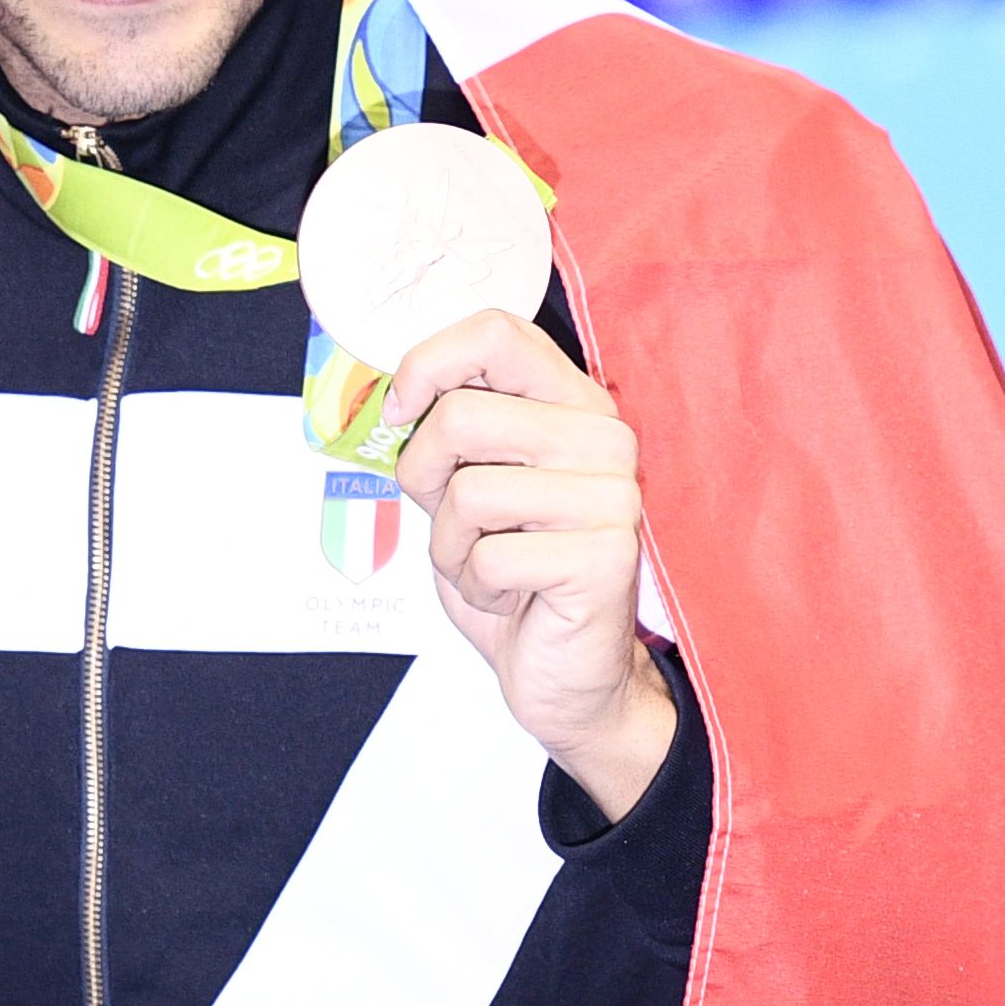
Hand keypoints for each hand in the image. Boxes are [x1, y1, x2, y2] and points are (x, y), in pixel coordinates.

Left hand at [384, 312, 676, 822]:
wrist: (568, 673)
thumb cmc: (516, 573)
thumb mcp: (472, 484)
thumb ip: (449, 432)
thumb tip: (392, 396)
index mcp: (574, 405)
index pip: (498, 332)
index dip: (429, 362)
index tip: (400, 409)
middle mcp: (604, 441)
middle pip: (463, 415)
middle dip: (425, 475)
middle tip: (450, 516)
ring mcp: (612, 498)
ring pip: (469, 491)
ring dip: (451, 544)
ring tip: (488, 562)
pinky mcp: (604, 557)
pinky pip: (489, 556)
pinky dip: (477, 585)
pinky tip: (513, 593)